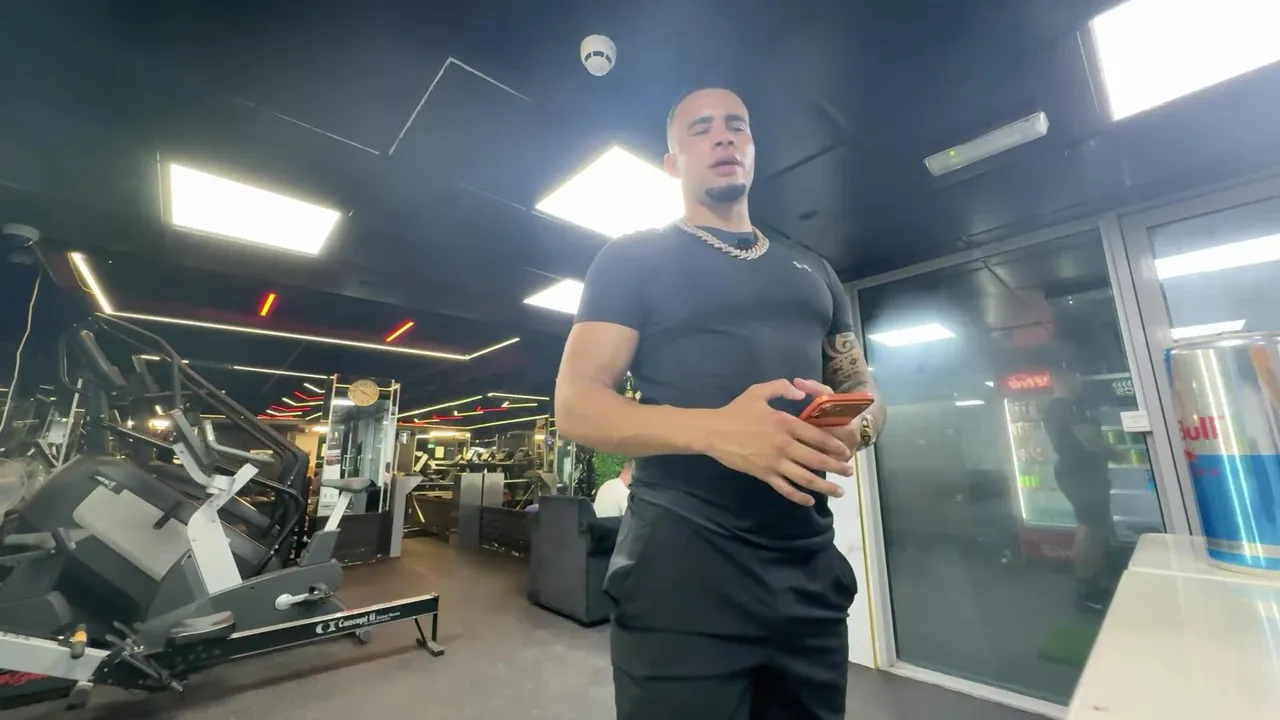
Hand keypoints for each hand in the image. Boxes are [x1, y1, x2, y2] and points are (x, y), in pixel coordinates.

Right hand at [703, 380, 852, 506]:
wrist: (713, 431)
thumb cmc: (736, 411)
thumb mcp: (758, 391)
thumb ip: (781, 388)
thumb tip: (801, 393)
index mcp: (785, 424)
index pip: (817, 437)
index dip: (834, 445)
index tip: (845, 451)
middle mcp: (784, 445)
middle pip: (816, 459)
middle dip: (836, 467)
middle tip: (848, 472)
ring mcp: (774, 462)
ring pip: (805, 478)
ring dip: (824, 485)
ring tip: (838, 491)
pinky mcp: (764, 474)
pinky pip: (785, 488)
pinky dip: (798, 496)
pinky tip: (809, 501)